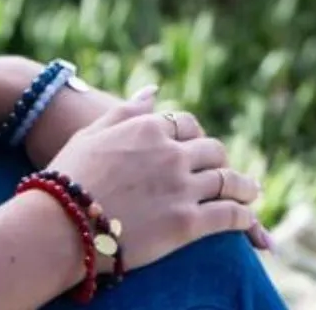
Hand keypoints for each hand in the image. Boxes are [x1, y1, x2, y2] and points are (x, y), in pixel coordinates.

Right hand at [44, 88, 273, 271]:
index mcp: (149, 128)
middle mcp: (171, 153)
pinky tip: (249, 222)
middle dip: (221, 160)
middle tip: (228, 171)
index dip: (195, 136)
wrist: (64, 221)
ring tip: (251, 193)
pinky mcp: (188, 224)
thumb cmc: (70, 174)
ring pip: (228, 181)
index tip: (198, 147)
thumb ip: (128, 109)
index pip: (187, 124)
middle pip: (213, 151)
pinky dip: (244, 218)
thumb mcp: (94, 131)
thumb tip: (153, 90)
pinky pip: (228, 216)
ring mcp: (182, 188)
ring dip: (244, 187)